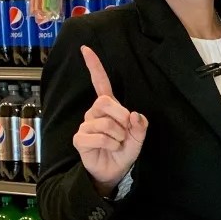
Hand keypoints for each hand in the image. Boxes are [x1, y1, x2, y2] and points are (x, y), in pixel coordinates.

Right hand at [73, 45, 147, 195]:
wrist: (114, 171)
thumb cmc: (124, 151)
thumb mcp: (138, 138)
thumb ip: (140, 126)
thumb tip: (134, 114)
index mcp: (109, 107)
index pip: (100, 83)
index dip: (94, 66)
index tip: (86, 48)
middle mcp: (94, 113)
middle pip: (105, 102)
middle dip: (121, 117)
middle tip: (125, 132)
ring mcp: (86, 125)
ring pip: (105, 123)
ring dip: (118, 136)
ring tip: (116, 144)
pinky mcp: (80, 138)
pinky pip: (97, 137)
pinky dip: (109, 144)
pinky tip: (108, 148)